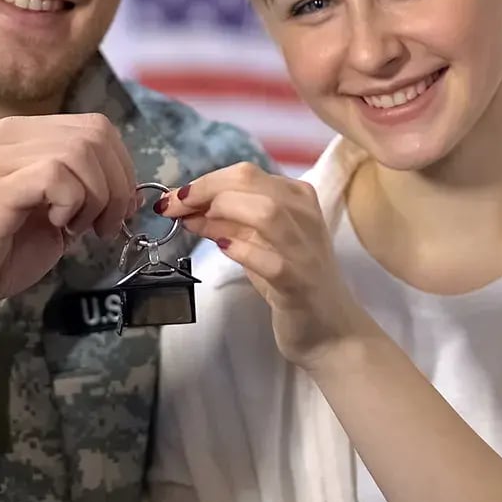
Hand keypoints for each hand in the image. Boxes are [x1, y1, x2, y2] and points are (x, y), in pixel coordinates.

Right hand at [0, 114, 136, 328]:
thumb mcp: (53, 212)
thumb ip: (83, 190)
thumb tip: (127, 190)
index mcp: (22, 135)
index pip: (95, 127)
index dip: (121, 167)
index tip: (120, 210)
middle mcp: (7, 135)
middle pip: (94, 134)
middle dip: (116, 185)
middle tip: (105, 226)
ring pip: (79, 152)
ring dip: (96, 197)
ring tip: (79, 229)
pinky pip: (56, 174)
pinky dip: (72, 203)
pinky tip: (58, 226)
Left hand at [157, 162, 365, 369]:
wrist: (329, 328)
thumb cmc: (289, 279)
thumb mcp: (254, 241)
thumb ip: (223, 221)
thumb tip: (182, 206)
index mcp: (296, 196)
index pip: (244, 173)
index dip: (202, 182)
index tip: (172, 199)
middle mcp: (304, 214)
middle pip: (249, 182)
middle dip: (203, 191)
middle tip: (172, 209)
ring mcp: (304, 247)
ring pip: (264, 211)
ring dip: (220, 213)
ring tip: (195, 225)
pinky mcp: (300, 281)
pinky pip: (268, 259)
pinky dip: (240, 249)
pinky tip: (222, 248)